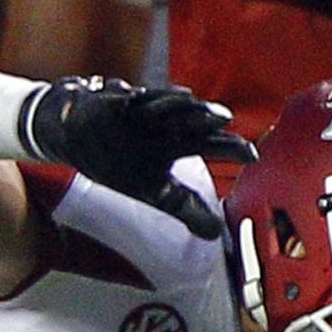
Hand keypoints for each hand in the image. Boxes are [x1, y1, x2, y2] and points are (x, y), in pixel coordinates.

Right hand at [23, 77, 254, 237]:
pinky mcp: (120, 104)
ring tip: (197, 103)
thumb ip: (185, 209)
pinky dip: (143, 100)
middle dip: (209, 120)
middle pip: (194, 122)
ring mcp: (146, 113)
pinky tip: (155, 97)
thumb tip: (215, 234)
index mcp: (179, 144)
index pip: (212, 144)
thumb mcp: (153, 192)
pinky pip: (134, 100)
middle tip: (226, 120)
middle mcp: (168, 125)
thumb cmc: (122, 163)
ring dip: (184, 106)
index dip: (232, 148)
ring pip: (169, 106)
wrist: (79, 138)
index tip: (253, 156)